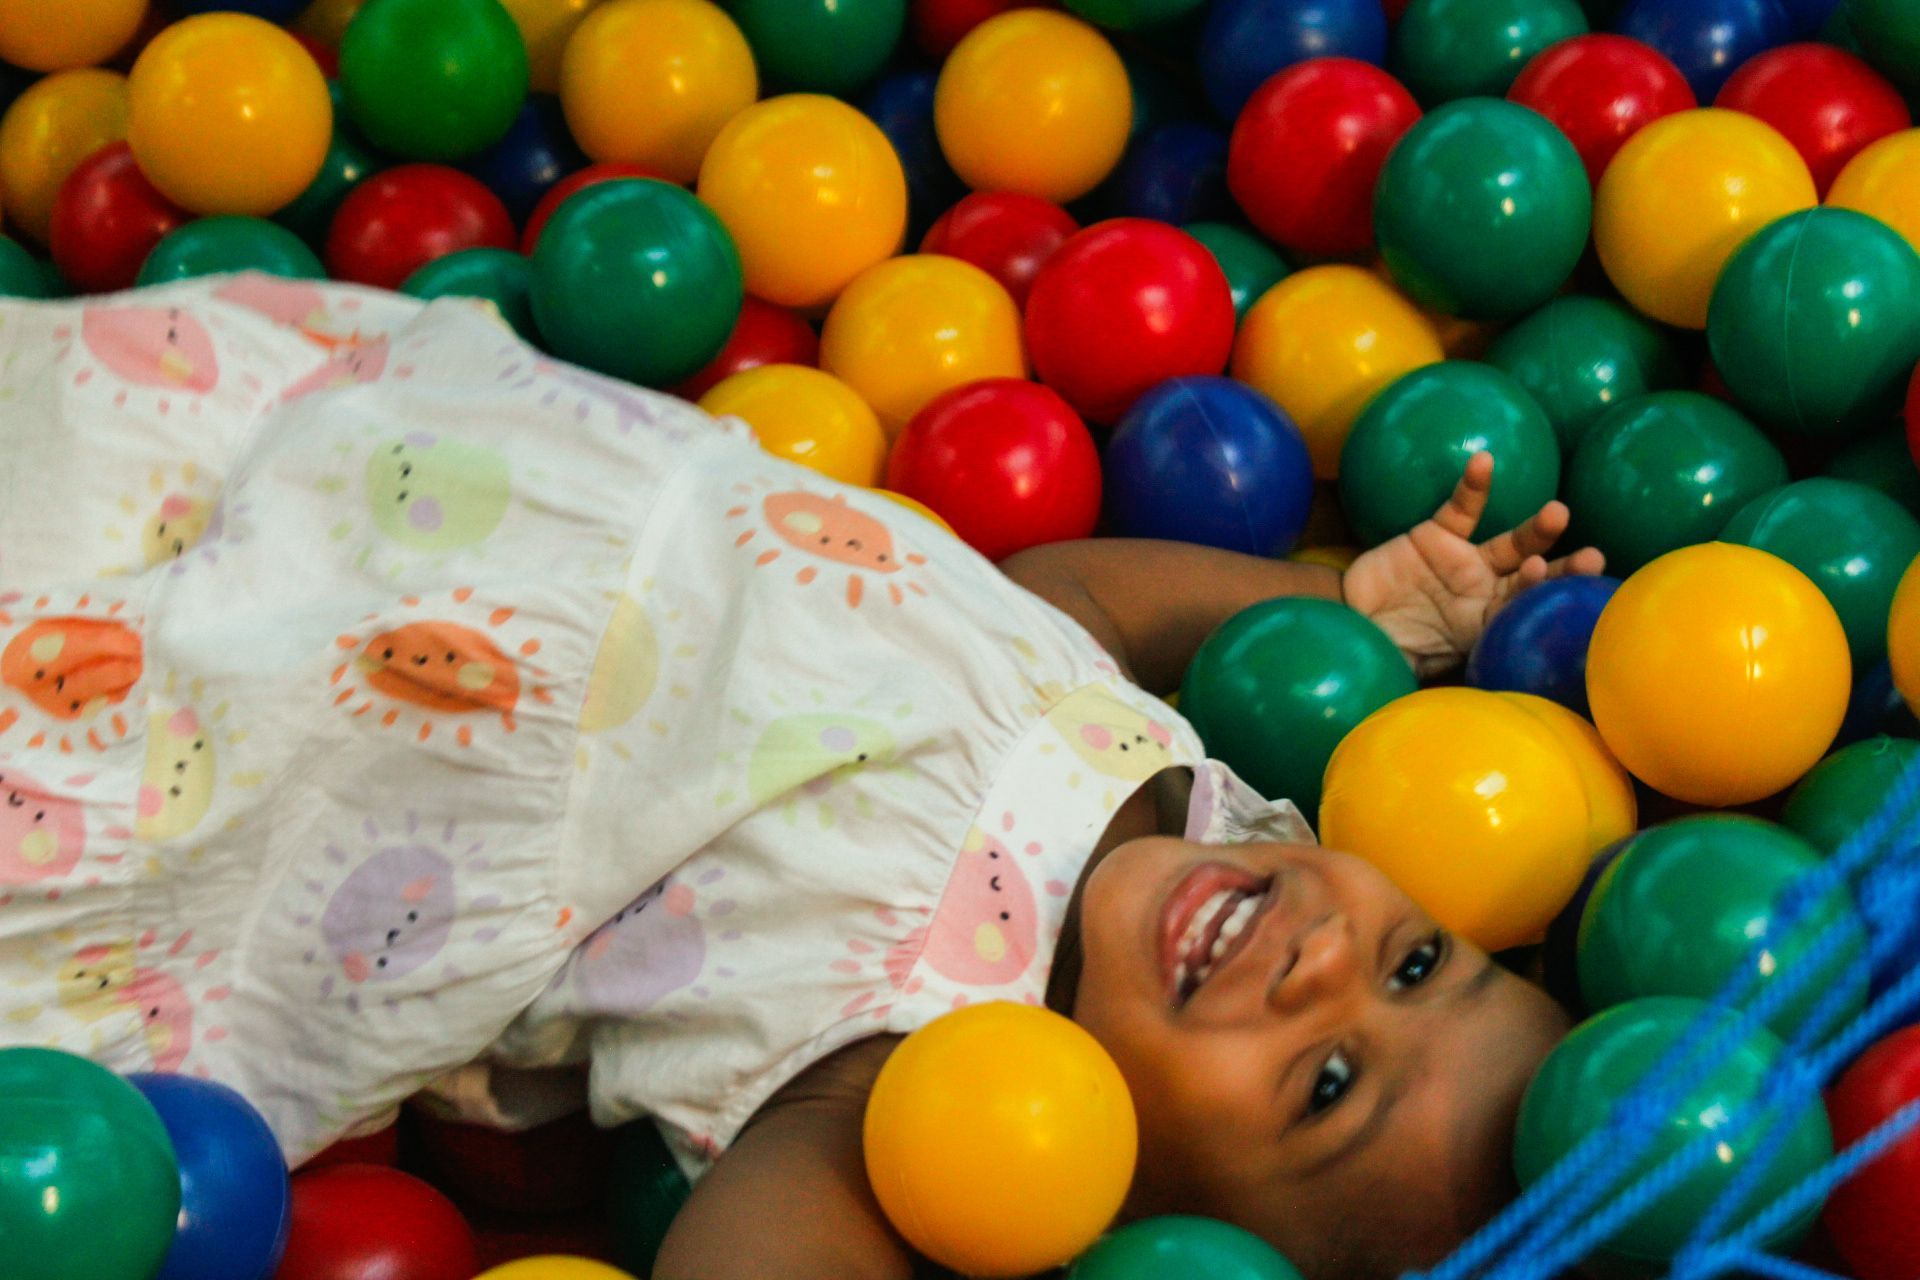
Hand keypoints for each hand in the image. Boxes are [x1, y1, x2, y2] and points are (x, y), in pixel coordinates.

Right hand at [1341, 453, 1604, 677]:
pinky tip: (1483, 462)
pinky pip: (1462, 507)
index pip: (1526, 613)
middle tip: (1592, 559)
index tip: (1556, 593)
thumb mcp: (1416, 671)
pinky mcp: (1439, 533)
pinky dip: (1473, 486)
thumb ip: (1443, 677)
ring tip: (1557, 514)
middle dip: (1564, 569)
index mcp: (1487, 627)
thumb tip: (1471, 708)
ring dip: (1537, 529)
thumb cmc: (1384, 649)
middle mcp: (1487, 591)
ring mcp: (1466, 561)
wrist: (1345, 619)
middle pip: (1535, 577)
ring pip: (1512, 542)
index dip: (1542, 601)